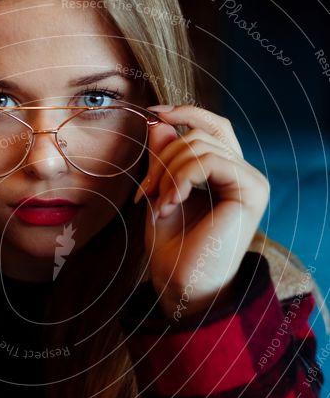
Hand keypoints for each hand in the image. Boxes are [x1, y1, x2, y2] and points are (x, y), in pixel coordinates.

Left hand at [134, 104, 269, 320]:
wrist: (181, 284)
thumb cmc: (172, 247)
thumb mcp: (161, 192)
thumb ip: (163, 157)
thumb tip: (160, 121)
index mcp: (225, 172)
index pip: (212, 125)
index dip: (185, 112)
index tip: (152, 114)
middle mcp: (243, 173)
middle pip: (199, 134)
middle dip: (162, 158)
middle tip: (145, 192)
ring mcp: (251, 181)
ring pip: (200, 146)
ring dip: (168, 174)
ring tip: (159, 206)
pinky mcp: (252, 191)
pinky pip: (209, 161)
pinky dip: (181, 179)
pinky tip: (170, 205)